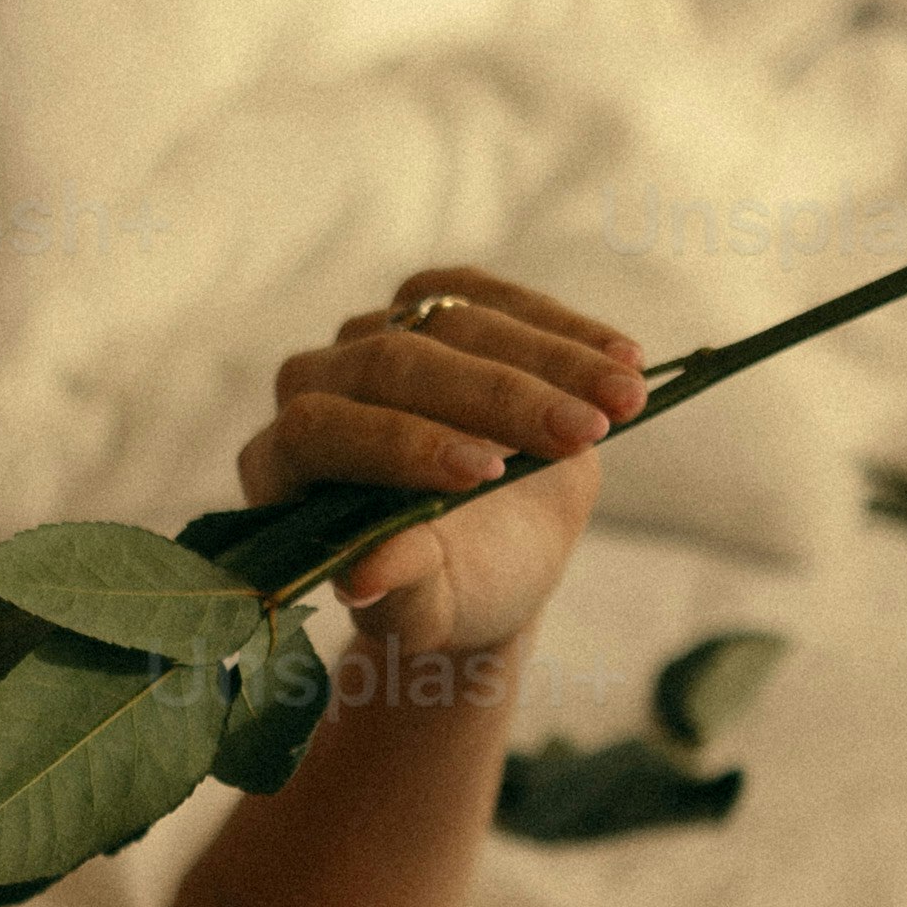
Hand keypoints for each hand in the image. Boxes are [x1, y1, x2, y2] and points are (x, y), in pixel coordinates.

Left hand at [233, 271, 649, 663]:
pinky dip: (563, 329)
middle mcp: (312, 386)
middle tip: (581, 434)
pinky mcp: (431, 305)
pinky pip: (491, 296)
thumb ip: (397, 592)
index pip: (322, 432)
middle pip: (392, 363)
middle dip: (497, 398)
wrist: (489, 560)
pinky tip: (624, 361)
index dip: (400, 445)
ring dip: (550, 359)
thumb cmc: (446, 592)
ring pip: (452, 320)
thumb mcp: (426, 611)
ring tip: (624, 402)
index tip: (485, 472)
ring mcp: (371, 336)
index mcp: (282, 465)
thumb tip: (361, 580)